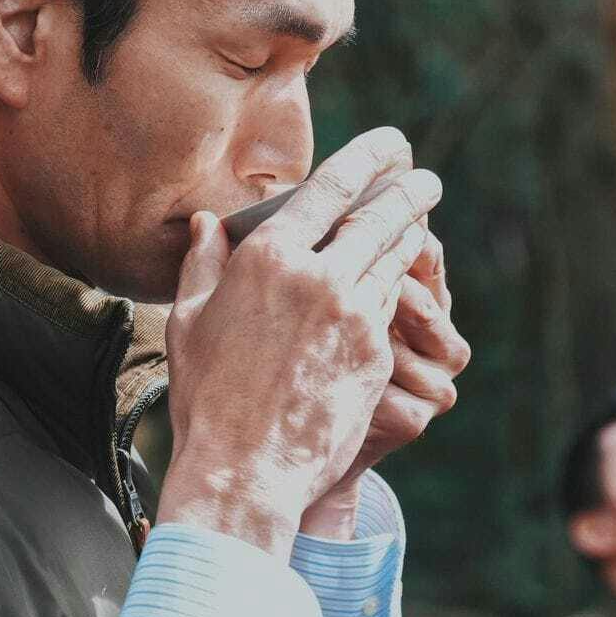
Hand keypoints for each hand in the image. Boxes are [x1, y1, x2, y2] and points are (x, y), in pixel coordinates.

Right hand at [155, 127, 439, 557]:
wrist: (243, 471)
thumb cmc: (205, 397)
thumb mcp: (188, 321)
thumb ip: (203, 263)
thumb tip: (205, 223)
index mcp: (268, 258)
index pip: (331, 188)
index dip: (369, 159)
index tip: (392, 145)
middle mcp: (318, 278)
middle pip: (381, 218)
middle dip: (411, 193)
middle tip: (427, 181)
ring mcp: (353, 317)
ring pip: (395, 263)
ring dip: (408, 241)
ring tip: (418, 226)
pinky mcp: (374, 356)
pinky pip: (391, 311)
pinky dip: (396, 293)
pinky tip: (397, 289)